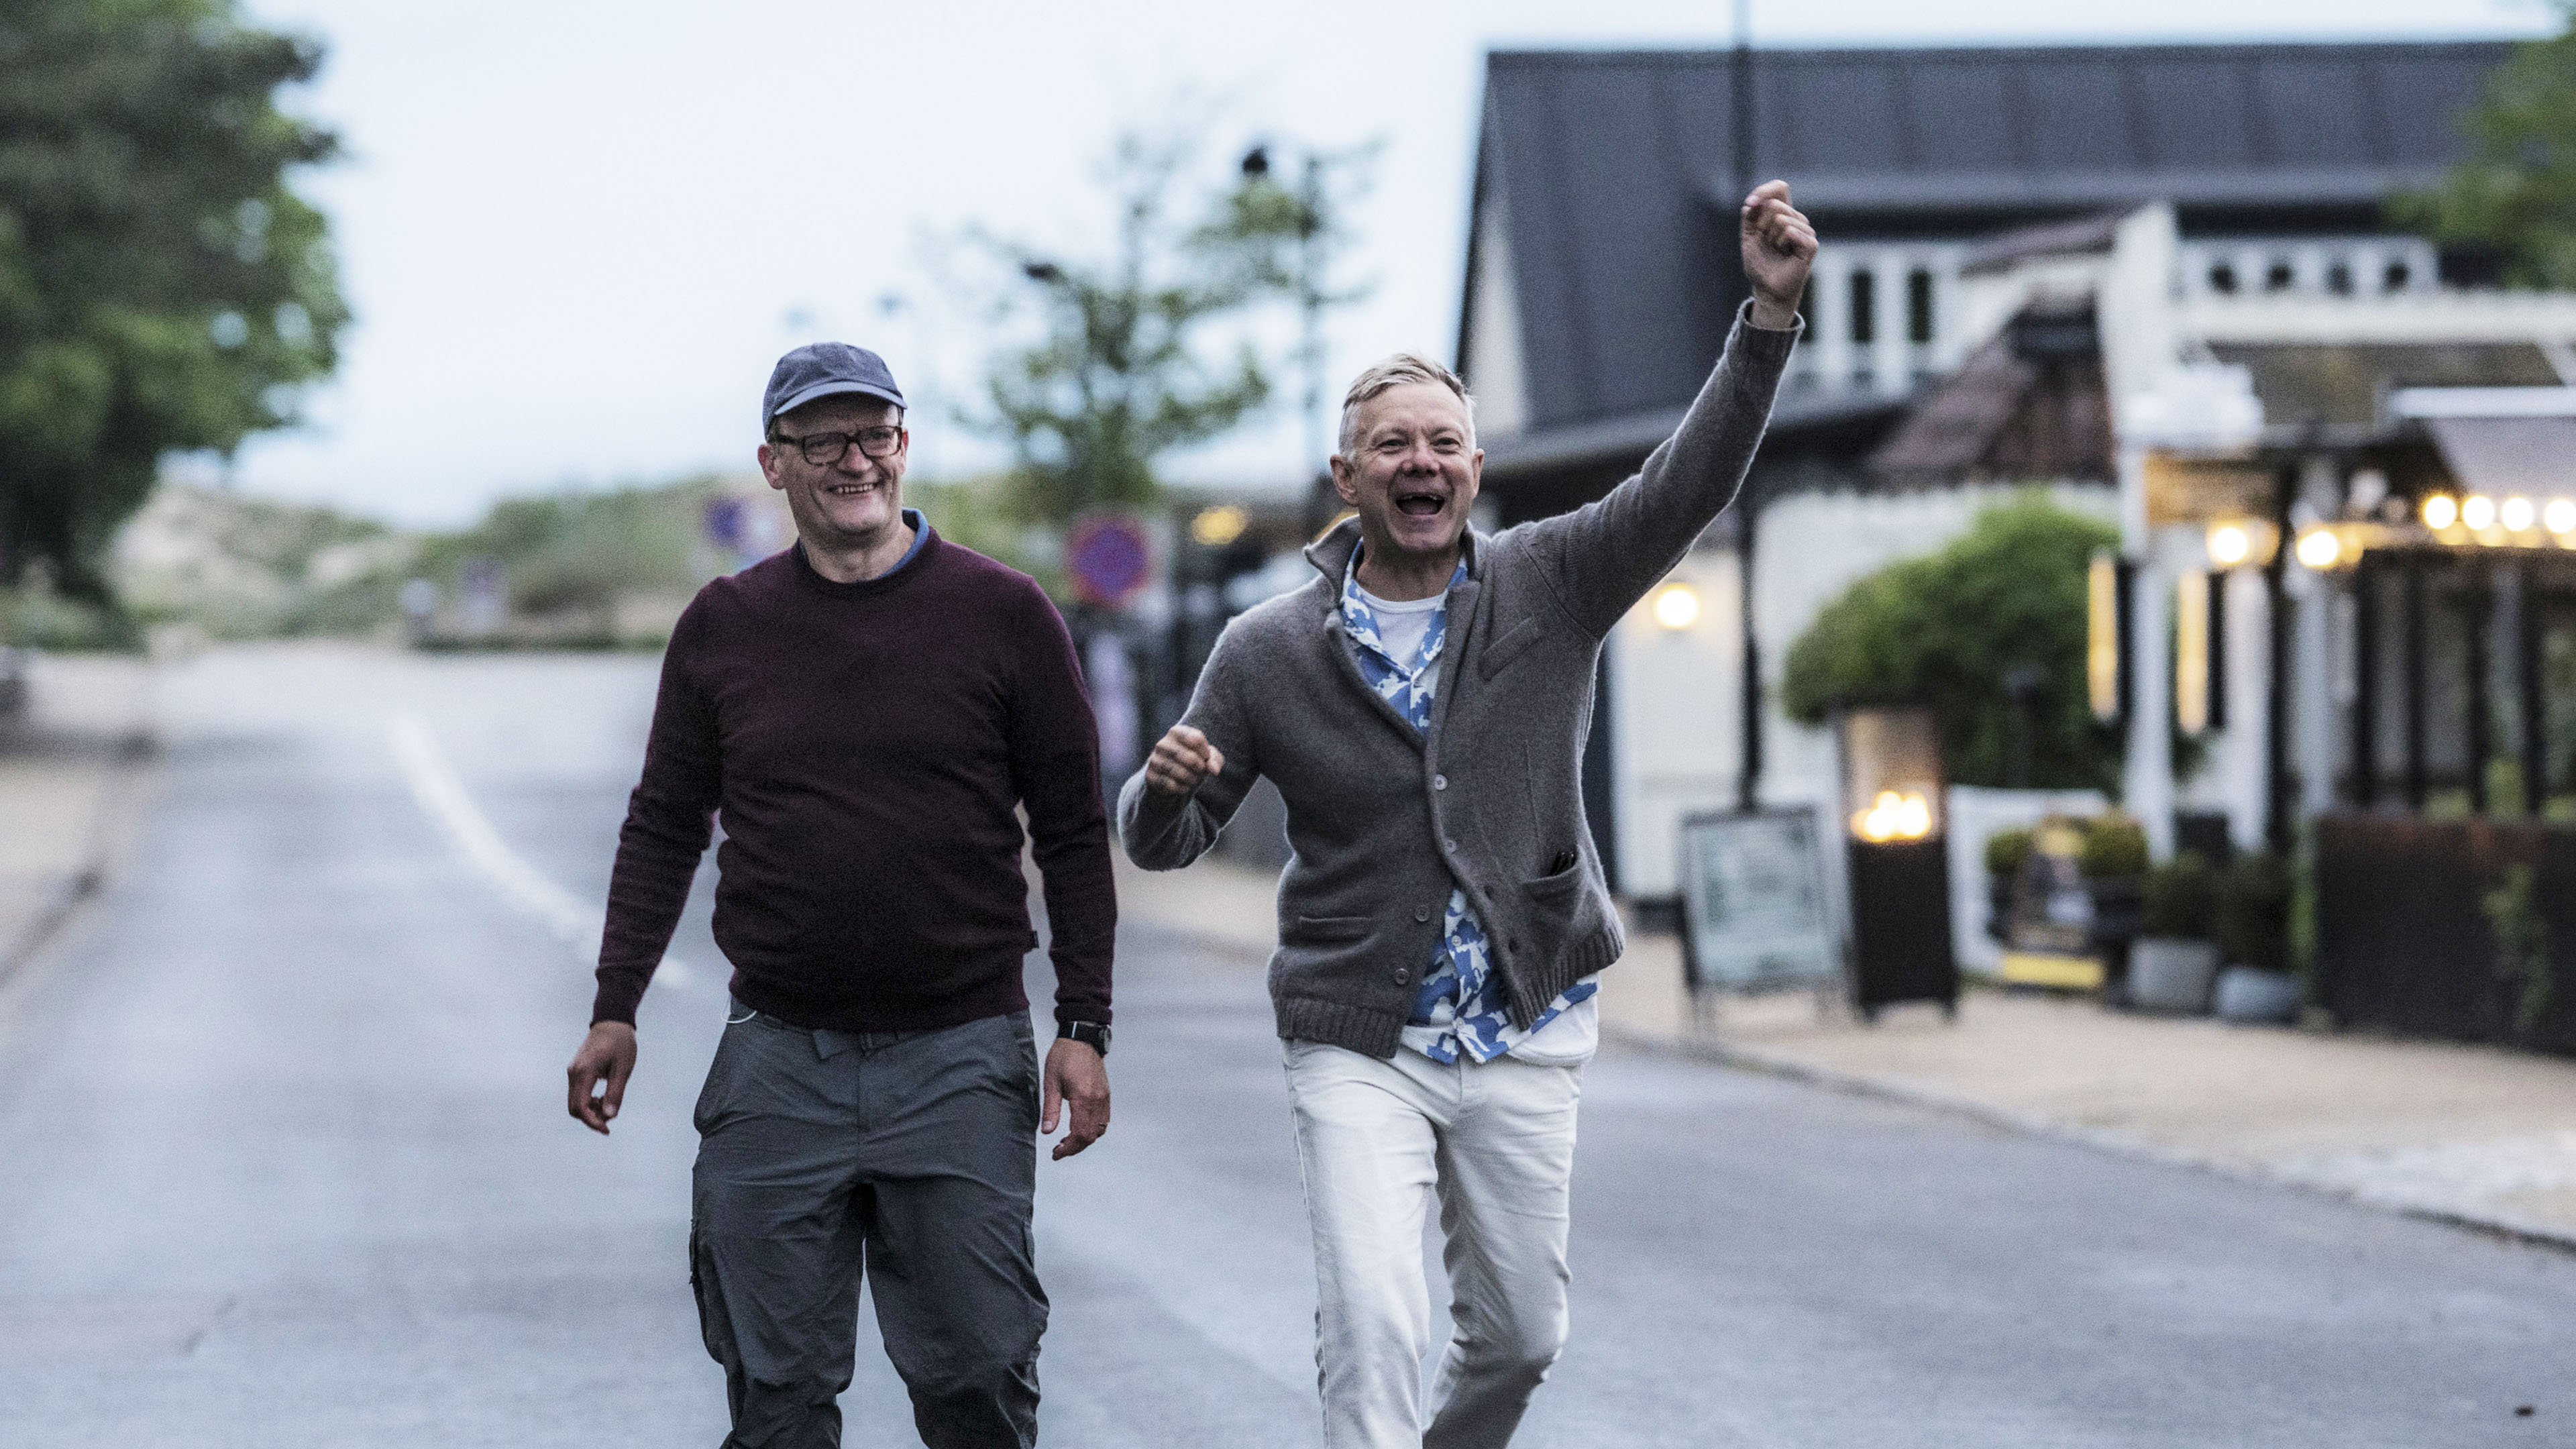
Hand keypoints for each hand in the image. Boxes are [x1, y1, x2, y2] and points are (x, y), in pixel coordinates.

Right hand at [567, 1021, 636, 1134]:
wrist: (612, 1021)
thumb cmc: (621, 1043)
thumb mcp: (623, 1068)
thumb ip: (615, 1092)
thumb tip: (609, 1116)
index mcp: (584, 1072)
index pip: (581, 1107)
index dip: (593, 1122)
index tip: (607, 1129)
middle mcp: (573, 1073)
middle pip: (574, 1108)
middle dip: (591, 1118)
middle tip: (610, 1118)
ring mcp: (572, 1072)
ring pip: (574, 1102)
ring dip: (589, 1110)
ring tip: (609, 1104)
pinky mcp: (575, 1071)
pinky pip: (577, 1093)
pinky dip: (587, 1101)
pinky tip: (602, 1098)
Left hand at [1041, 1037, 1109, 1159]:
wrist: (1082, 1038)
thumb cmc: (1065, 1056)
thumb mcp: (1051, 1082)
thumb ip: (1050, 1109)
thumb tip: (1047, 1131)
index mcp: (1083, 1097)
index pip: (1080, 1134)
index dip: (1068, 1148)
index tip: (1056, 1153)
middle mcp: (1097, 1100)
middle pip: (1091, 1136)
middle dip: (1075, 1147)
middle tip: (1059, 1149)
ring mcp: (1104, 1098)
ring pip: (1099, 1130)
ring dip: (1085, 1140)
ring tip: (1068, 1140)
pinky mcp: (1106, 1095)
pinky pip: (1104, 1120)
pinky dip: (1093, 1130)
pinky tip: (1080, 1127)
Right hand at [1143, 724, 1224, 797]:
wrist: (1171, 776)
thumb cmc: (1192, 761)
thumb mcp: (1206, 756)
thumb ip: (1214, 758)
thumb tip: (1213, 769)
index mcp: (1176, 732)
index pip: (1196, 739)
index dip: (1206, 752)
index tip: (1205, 757)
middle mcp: (1162, 744)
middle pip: (1190, 758)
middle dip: (1200, 768)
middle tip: (1201, 771)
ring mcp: (1154, 760)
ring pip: (1179, 773)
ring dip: (1192, 779)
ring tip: (1194, 780)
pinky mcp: (1150, 776)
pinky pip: (1170, 785)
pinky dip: (1182, 788)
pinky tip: (1184, 786)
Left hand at [1740, 180, 1817, 329]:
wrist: (1767, 288)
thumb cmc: (1760, 263)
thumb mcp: (1748, 236)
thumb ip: (1750, 217)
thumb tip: (1752, 201)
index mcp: (1783, 213)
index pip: (1779, 188)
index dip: (1765, 191)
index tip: (1751, 203)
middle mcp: (1796, 219)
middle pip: (1775, 205)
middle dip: (1761, 225)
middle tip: (1766, 242)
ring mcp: (1806, 231)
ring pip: (1782, 218)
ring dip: (1771, 237)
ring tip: (1776, 250)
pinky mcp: (1811, 244)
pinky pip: (1791, 230)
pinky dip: (1781, 242)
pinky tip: (1784, 253)